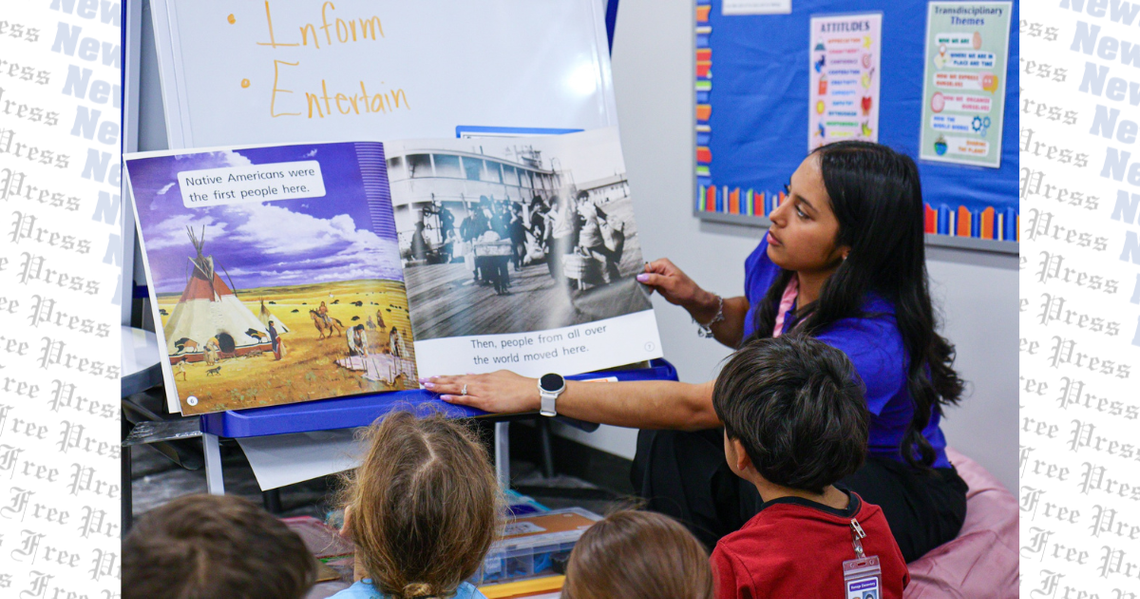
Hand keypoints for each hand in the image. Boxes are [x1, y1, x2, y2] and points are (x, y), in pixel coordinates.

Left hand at [423, 370, 538, 413]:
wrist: (530, 391)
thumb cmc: (519, 385)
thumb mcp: (501, 376)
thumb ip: (487, 377)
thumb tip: (475, 375)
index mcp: (484, 377)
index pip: (460, 376)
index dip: (446, 377)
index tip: (435, 376)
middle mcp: (480, 382)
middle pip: (454, 380)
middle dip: (437, 380)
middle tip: (423, 380)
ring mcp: (481, 391)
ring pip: (456, 388)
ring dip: (440, 387)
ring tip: (427, 386)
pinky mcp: (485, 401)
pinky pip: (466, 399)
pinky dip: (453, 398)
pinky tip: (443, 397)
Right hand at [636, 259, 716, 318]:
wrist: (691, 298)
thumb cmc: (686, 289)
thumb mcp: (670, 283)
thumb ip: (655, 279)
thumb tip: (642, 276)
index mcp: (663, 264)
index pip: (647, 266)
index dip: (642, 274)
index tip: (639, 282)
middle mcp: (660, 269)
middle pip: (644, 273)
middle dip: (642, 281)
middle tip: (644, 288)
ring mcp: (658, 277)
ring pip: (645, 280)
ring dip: (644, 286)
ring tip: (648, 291)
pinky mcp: (657, 284)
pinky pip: (648, 286)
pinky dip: (647, 289)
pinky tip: (648, 293)